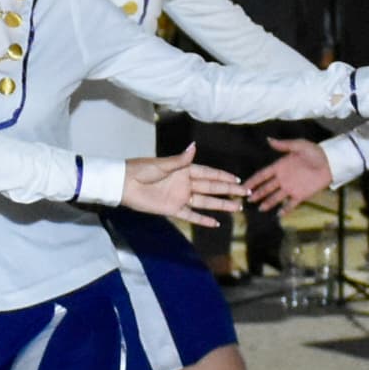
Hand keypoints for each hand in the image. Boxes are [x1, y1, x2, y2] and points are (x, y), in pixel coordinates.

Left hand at [120, 149, 248, 221]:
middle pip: (211, 188)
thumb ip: (180, 160)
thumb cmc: (141, 170)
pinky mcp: (172, 209)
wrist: (123, 185)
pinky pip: (191, 215)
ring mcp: (180, 197)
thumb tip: (194, 146)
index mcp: (184, 170)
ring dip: (221, 205)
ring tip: (237, 208)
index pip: (208, 174)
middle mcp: (186, 184)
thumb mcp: (162, 164)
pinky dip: (203, 219)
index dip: (223, 176)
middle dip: (228, 190)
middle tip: (245, 193)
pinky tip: (216, 223)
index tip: (238, 179)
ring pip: (206, 202)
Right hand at [245, 136, 338, 210]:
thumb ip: (284, 145)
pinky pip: (291, 204)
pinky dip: (285, 210)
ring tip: (260, 209)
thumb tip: (269, 140)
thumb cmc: (315, 152)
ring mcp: (291, 188)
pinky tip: (278, 215)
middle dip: (257, 193)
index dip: (253, 180)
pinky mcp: (301, 195)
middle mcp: (283, 179)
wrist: (330, 162)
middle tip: (247, 199)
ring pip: (276, 197)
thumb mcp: (299, 145)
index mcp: (280, 167)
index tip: (244, 185)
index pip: (263, 175)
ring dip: (268, 203)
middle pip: (266, 188)